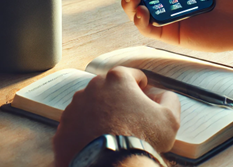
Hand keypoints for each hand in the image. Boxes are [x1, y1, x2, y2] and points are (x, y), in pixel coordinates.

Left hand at [52, 66, 180, 166]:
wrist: (111, 166)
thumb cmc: (141, 139)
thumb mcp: (169, 118)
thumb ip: (169, 99)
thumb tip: (163, 95)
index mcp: (116, 79)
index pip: (132, 75)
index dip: (142, 87)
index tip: (145, 99)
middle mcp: (91, 88)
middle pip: (108, 89)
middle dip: (118, 101)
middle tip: (130, 120)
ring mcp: (73, 108)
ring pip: (90, 107)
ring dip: (100, 115)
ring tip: (112, 134)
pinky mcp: (62, 129)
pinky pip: (76, 127)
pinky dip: (85, 133)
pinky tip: (97, 144)